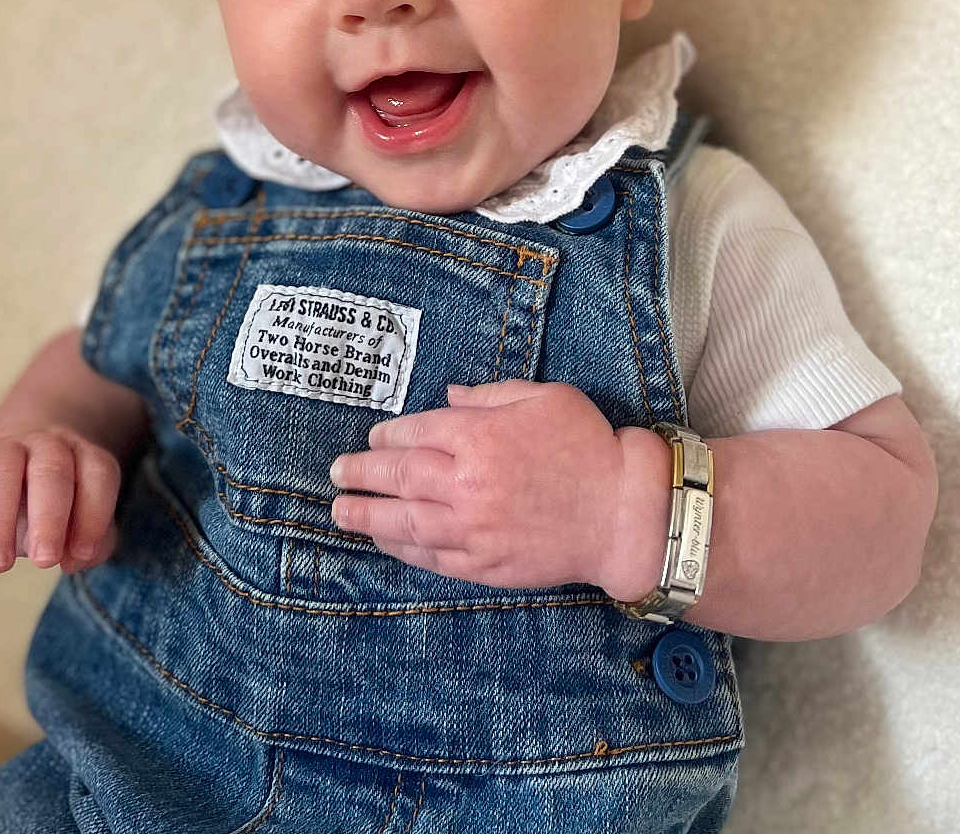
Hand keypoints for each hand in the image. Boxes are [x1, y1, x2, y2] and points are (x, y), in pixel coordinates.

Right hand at [0, 425, 121, 575]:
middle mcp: (47, 444)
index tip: (81, 553)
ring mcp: (4, 449)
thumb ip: (92, 542)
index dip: (93, 514)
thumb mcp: (85, 520)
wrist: (24, 456)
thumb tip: (74, 559)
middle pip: (51, 469)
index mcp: (84, 455)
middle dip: (48, 516)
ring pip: (0, 470)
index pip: (97, 474)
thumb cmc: (60, 504)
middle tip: (44, 560)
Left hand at [327, 380, 671, 595]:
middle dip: (362, 472)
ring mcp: (473, 528)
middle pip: (399, 476)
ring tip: (341, 510)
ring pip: (404, 521)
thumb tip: (451, 396)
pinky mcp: (484, 563)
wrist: (623, 513)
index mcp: (480, 437)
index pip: (416, 433)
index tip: (373, 438)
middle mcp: (467, 483)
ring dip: (367, 515)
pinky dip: (402, 547)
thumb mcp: (544, 397)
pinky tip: (385, 540)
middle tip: (336, 472)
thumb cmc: (588, 447)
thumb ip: (491, 395)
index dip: (388, 435)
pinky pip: (431, 556)